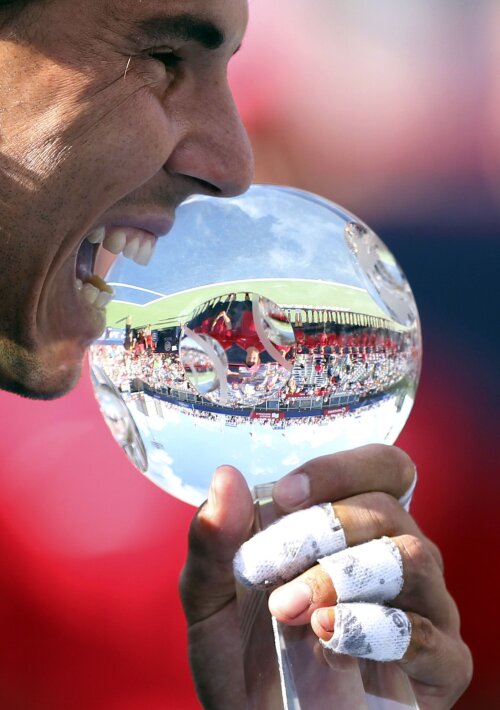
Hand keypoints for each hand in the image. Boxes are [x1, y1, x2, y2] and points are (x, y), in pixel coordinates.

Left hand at [179, 445, 471, 708]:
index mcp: (355, 527)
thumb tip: (227, 477)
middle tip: (271, 574)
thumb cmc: (240, 652)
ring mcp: (426, 607)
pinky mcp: (442, 664)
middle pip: (386, 509)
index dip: (340, 469)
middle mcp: (399, 556)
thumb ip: (214, 539)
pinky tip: (328, 641)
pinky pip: (426, 633)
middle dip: (322, 531)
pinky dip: (372, 630)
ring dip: (342, 577)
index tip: (285, 494)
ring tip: (290, 611)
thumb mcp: (211, 594)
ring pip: (410, 558)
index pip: (380, 467)